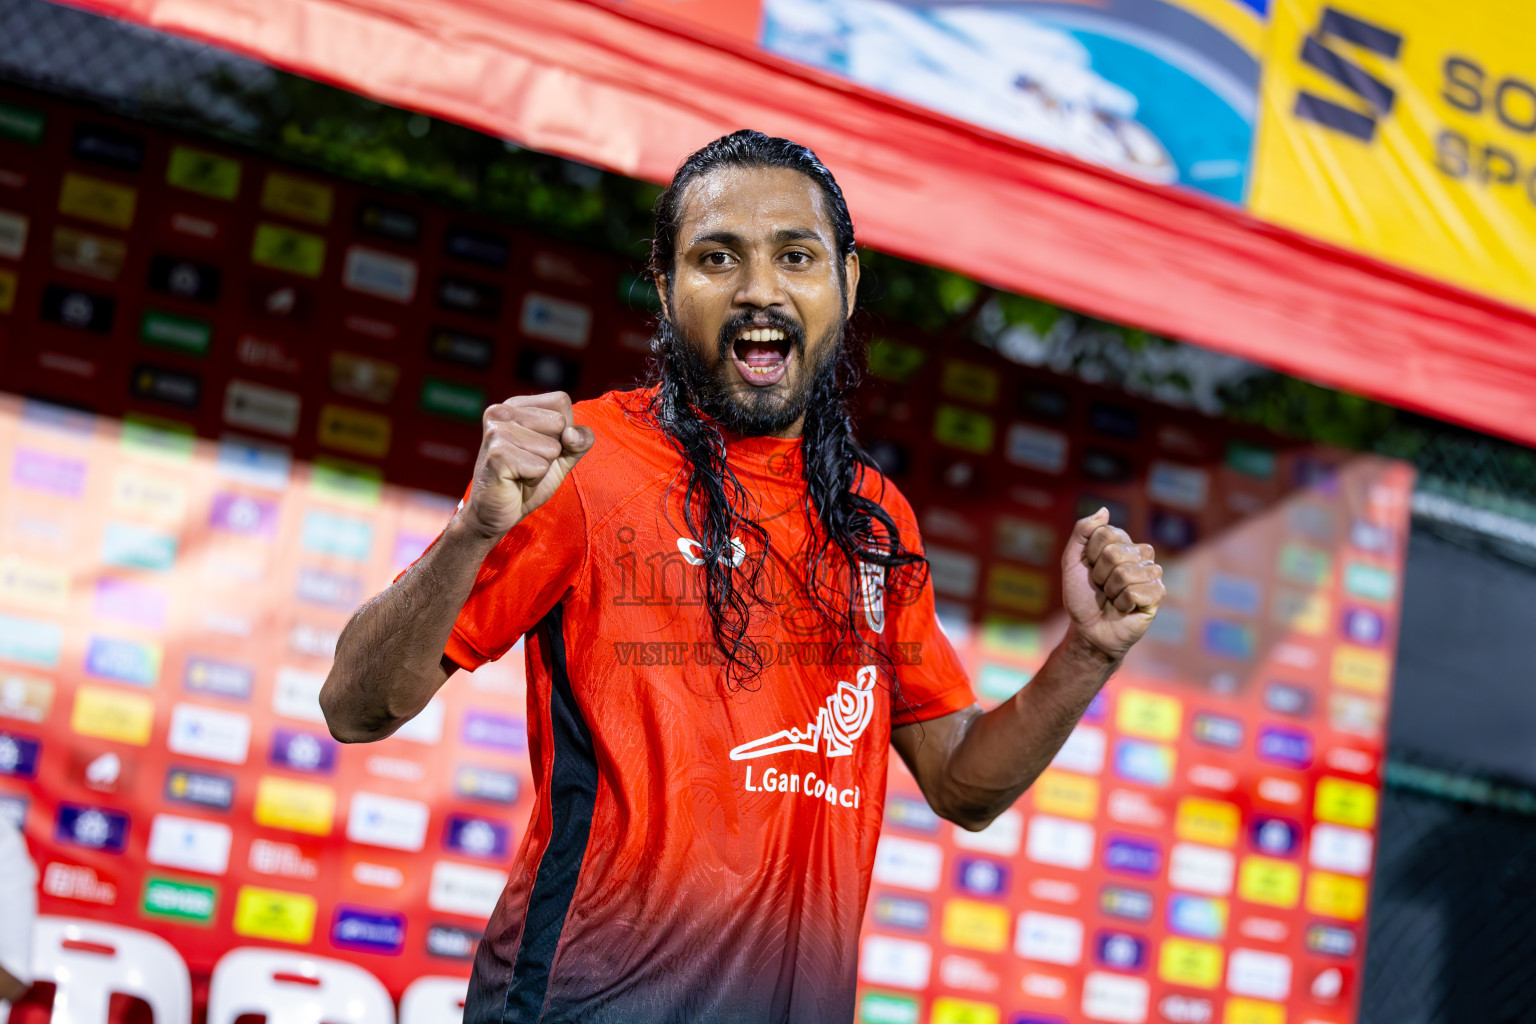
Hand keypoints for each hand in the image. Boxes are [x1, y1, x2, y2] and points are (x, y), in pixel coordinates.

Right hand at [461, 392, 594, 539]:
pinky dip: (534, 479)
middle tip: (528, 462)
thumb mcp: (562, 456)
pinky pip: (540, 467)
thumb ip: (579, 440)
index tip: (540, 446)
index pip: (561, 401)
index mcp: (515, 404)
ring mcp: (497, 432)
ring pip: (552, 447)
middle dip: (553, 450)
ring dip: (543, 467)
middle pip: (559, 422)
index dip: (563, 429)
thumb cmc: (528, 480)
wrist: (497, 511)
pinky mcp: (497, 455)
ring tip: (521, 471)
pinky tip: (515, 480)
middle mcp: (501, 411)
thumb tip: (572, 434)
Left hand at [1060, 508, 1164, 660]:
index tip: (1090, 569)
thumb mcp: (1072, 561)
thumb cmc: (1081, 596)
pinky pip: (1136, 591)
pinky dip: (1122, 603)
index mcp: (1121, 543)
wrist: (1088, 630)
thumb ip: (1082, 532)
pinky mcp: (1158, 594)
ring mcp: (1151, 574)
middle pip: (1115, 552)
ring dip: (1110, 591)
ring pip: (1126, 573)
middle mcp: (1140, 554)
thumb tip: (1104, 511)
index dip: (1091, 555)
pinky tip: (1124, 608)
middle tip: (1101, 587)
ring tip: (1112, 598)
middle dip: (1099, 575)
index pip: (1106, 532)